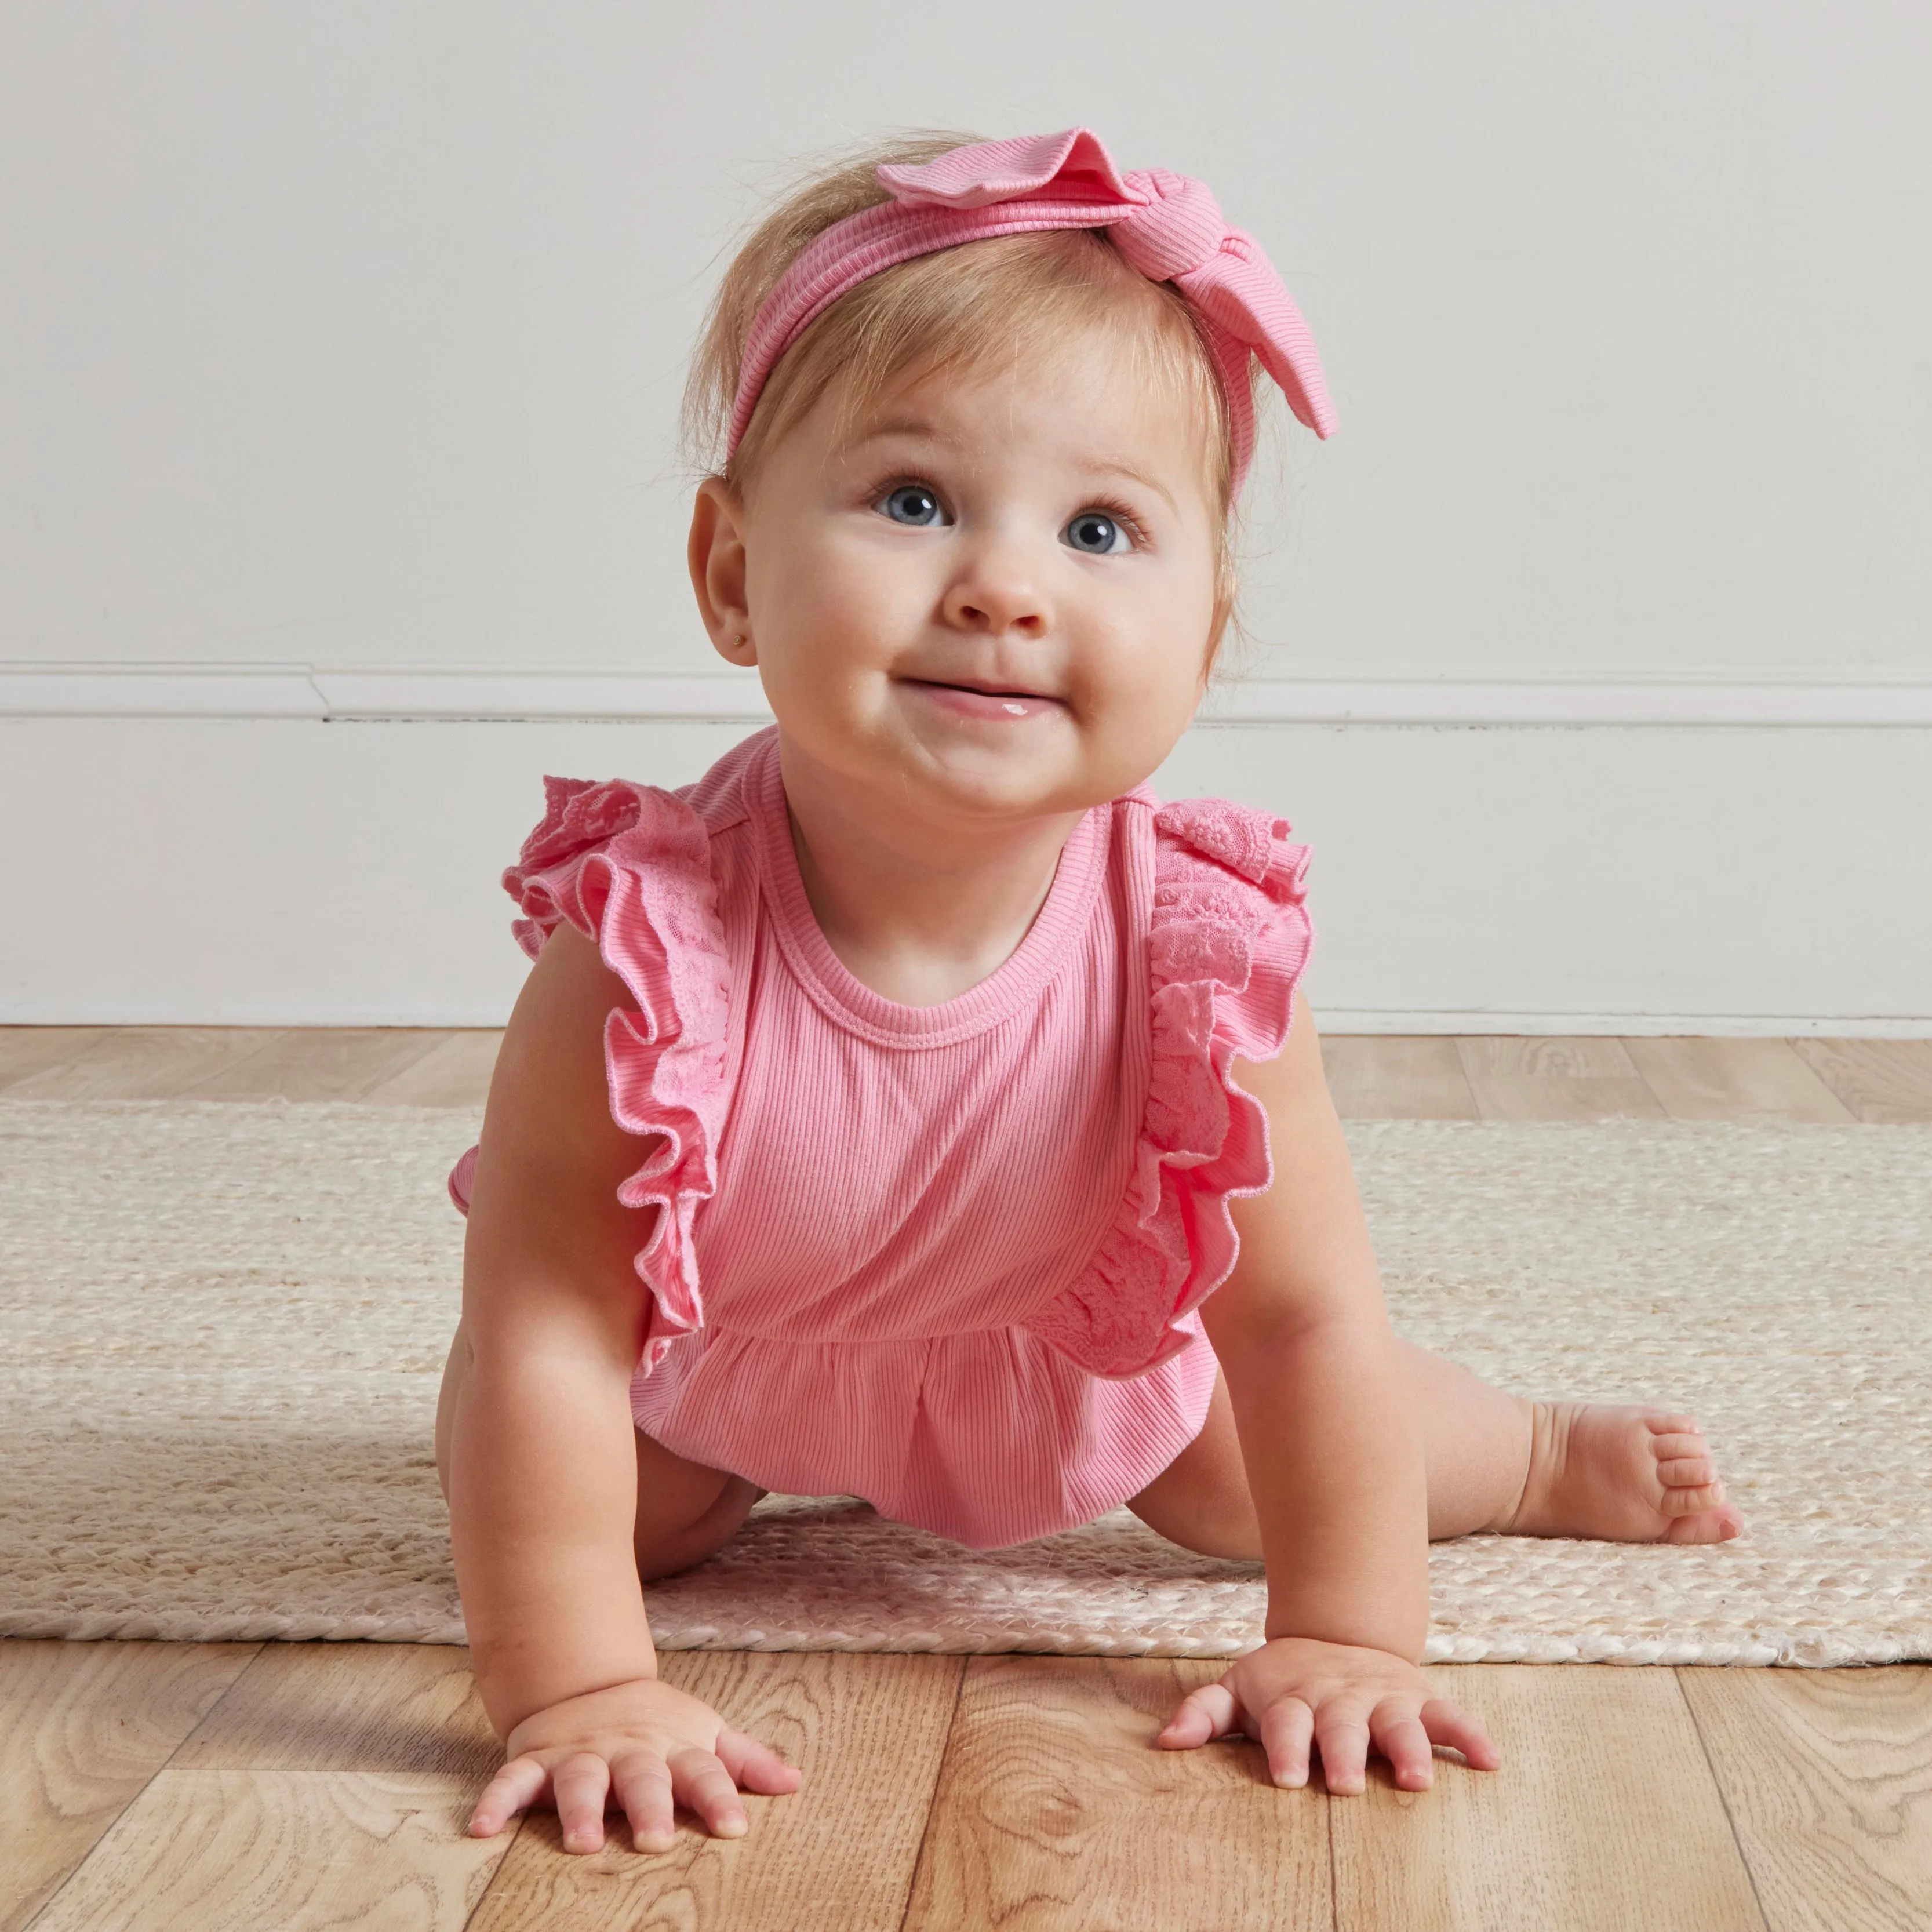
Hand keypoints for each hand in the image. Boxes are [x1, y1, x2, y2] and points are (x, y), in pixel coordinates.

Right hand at [469, 1676, 802, 1852]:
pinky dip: (497, 1801)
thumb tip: (795, 1783)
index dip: (720, 1797)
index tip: (736, 1826)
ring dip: (580, 1809)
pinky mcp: (536, 1760)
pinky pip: (513, 1780)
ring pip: (580, 1780)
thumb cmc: (656, 1727)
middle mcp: (628, 1750)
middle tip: (657, 1840)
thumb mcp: (704, 1734)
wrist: (586, 1685)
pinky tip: (482, 1828)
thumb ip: (745, 1761)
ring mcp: (580, 1753)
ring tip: (583, 1842)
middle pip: (643, 1775)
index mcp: (673, 1746)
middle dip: (650, 1805)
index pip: (704, 1771)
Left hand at [1156, 1636, 1498, 1794]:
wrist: (1336, 1634)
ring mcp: (1382, 1698)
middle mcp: (1340, 1699)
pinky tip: (1490, 1761)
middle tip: (1344, 1784)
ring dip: (1409, 1748)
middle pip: (1341, 1726)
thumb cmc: (1283, 1682)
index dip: (1285, 1748)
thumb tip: (1165, 1742)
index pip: (1286, 1724)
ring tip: (1418, 1778)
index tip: (1284, 1777)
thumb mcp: (1240, 1687)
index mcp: (1295, 1699)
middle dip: (1344, 1753)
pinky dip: (1470, 1735)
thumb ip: (1205, 1712)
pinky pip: (1449, 1716)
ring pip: (1398, 1722)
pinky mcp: (1418, 1698)